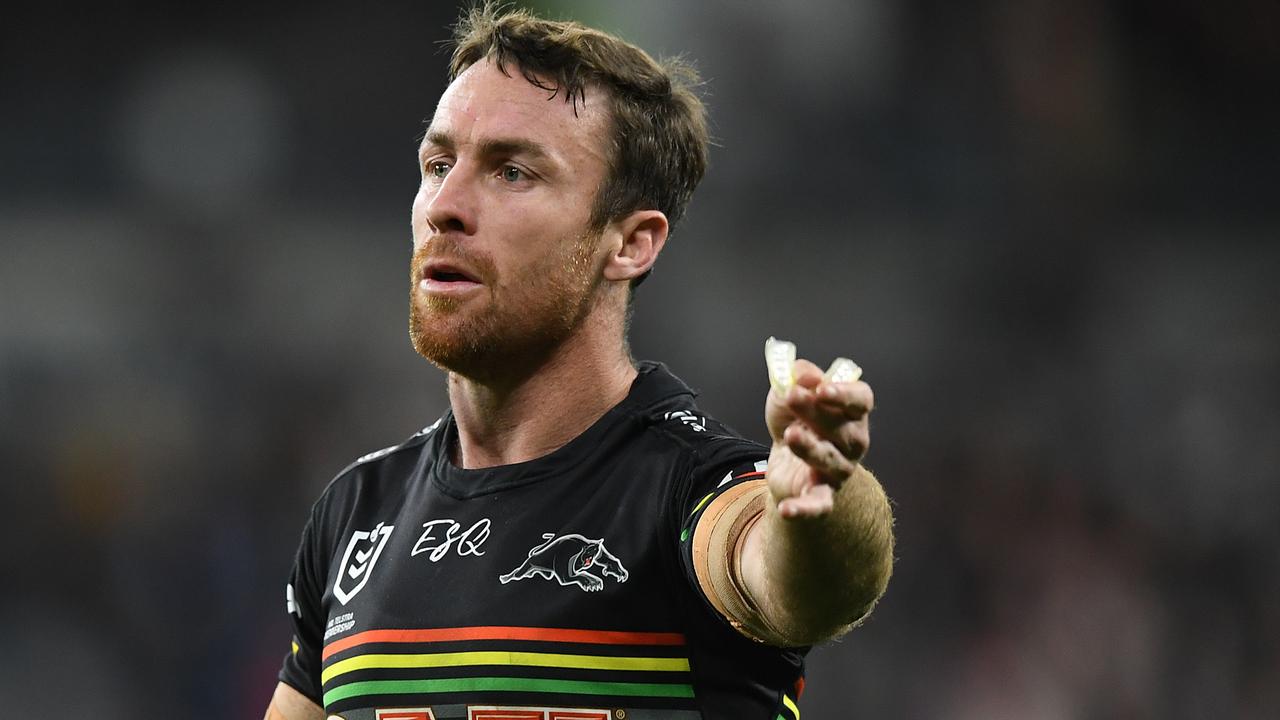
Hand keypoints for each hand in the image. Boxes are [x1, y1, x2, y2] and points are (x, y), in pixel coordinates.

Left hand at [765, 358, 873, 518]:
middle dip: (816, 412)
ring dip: (810, 447)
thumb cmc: (795, 419)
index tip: (822, 388)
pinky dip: (804, 509)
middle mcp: (853, 442)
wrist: (784, 458)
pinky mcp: (822, 494)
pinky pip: (819, 504)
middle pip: (843, 428)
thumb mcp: (789, 391)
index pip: (861, 400)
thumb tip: (805, 375)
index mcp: (851, 412)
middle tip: (791, 396)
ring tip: (790, 435)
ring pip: (830, 460)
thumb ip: (798, 377)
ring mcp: (840, 469)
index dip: (845, 394)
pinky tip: (786, 509)